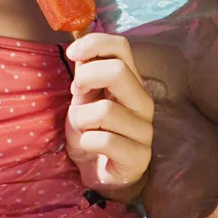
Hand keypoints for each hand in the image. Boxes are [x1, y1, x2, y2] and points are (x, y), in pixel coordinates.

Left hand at [65, 31, 154, 196]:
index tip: (72, 54)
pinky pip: (104, 140)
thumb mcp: (83, 99)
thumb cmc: (92, 132)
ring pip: (105, 110)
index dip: (95, 43)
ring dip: (81, 120)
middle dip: (86, 78)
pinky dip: (87, 143)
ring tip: (82, 129)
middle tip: (76, 93)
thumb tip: (81, 48)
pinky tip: (90, 147)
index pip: (121, 47)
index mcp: (131, 82)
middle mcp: (142, 102)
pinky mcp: (140, 157)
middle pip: (117, 71)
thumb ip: (86, 74)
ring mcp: (145, 130)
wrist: (99, 173)